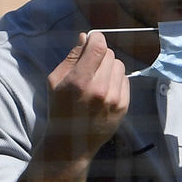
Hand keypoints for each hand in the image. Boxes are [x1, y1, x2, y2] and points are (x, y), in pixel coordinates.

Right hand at [41, 32, 129, 161]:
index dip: (97, 38)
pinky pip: (125, 80)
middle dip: (100, 55)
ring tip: (97, 79)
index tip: (92, 40)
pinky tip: (105, 90)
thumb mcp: (55, 82)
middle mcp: (100, 90)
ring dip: (109, 67)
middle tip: (90, 65)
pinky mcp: (124, 107)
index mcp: (80, 82)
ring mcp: (114, 99)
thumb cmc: (59, 110)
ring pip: (119, 66)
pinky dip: (116, 80)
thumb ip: (72, 57)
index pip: (99, 47)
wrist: (71, 144)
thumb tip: (85, 37)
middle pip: (109, 55)